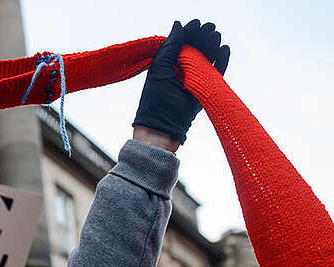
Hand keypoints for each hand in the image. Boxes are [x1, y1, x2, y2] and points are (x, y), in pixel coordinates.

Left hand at [132, 20, 230, 144]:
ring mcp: (193, 81)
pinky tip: (224, 50)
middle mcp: (180, 72)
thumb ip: (169, 47)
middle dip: (202, 38)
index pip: (180, 44)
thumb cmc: (156, 102)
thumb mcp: (160, 70)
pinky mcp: (204, 90)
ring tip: (216, 37)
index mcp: (166, 66)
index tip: (196, 24)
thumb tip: (178, 25)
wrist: (162, 130)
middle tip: (209, 28)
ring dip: (212, 47)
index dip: (189, 33)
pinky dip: (222, 62)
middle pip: (195, 50)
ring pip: (207, 59)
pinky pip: (216, 73)